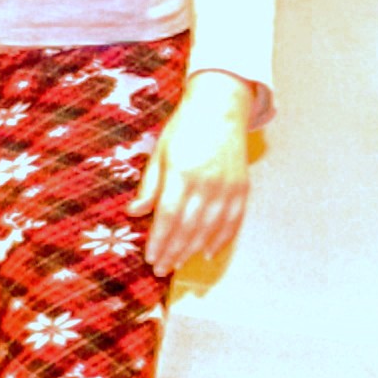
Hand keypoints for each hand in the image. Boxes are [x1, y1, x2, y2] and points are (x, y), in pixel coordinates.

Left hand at [142, 77, 260, 277]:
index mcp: (182, 172)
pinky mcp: (242, 189)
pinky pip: (233, 222)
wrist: (220, 108)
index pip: (168, 215)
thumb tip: (134, 213)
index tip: (150, 257)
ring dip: (193, 250)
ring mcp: (228, 187)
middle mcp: (207, 182)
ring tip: (178, 265)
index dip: (159, 240)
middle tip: (160, 269)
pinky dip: (221, 240)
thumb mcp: (159, 152)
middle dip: (173, 251)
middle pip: (188, 227)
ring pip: (210, 229)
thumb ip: (150, 185)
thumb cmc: (184, 129)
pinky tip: (208, 253)